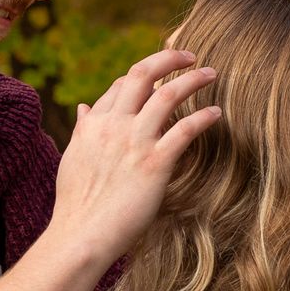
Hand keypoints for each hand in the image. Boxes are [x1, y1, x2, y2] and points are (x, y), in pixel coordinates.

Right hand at [49, 52, 220, 266]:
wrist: (81, 234)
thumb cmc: (76, 204)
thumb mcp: (73, 159)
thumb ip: (82, 130)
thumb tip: (82, 108)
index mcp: (93, 124)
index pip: (121, 85)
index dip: (143, 76)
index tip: (160, 78)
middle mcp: (113, 125)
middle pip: (142, 74)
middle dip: (169, 58)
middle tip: (190, 55)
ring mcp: (135, 142)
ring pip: (168, 94)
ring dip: (193, 79)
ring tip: (210, 73)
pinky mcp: (155, 163)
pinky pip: (186, 129)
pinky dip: (204, 116)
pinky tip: (216, 112)